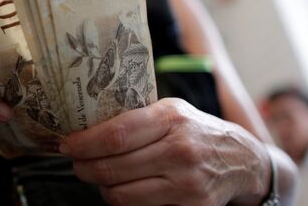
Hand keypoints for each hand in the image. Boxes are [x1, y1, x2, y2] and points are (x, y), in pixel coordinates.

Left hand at [60, 98, 270, 205]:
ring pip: (122, 195)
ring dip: (102, 187)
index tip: (67, 144)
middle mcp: (179, 151)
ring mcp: (186, 183)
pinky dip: (124, 200)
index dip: (85, 143)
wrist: (241, 159)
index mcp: (170, 119)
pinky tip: (124, 187)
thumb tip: (86, 125)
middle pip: (113, 168)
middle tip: (76, 163)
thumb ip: (135, 116)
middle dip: (84, 168)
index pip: (116, 135)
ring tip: (99, 175)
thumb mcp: (171, 111)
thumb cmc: (195, 130)